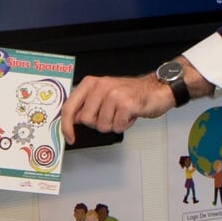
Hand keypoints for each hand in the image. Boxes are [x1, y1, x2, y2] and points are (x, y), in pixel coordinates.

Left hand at [59, 72, 173, 142]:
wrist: (155, 89)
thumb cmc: (130, 93)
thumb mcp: (103, 95)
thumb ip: (86, 105)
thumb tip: (71, 120)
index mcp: (90, 83)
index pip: (69, 106)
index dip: (66, 125)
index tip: (68, 136)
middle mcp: (100, 86)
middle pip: (86, 120)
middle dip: (99, 123)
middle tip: (111, 114)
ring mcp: (113, 94)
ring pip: (102, 125)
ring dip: (113, 124)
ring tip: (121, 113)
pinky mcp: (125, 104)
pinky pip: (117, 127)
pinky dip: (124, 125)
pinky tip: (129, 115)